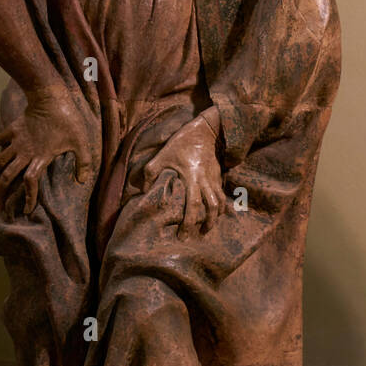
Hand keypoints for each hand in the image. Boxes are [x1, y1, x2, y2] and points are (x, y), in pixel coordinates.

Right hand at [0, 86, 93, 215]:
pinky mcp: (13, 129)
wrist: (51, 98)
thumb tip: (82, 180)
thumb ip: (83, 162)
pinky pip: (1, 138)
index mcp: (41, 158)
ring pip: (0, 160)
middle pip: (8, 176)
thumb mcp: (81, 142)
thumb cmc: (68, 121)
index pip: (30, 182)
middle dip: (1, 192)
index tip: (26, 210)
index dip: (28, 197)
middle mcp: (25, 152)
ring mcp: (17, 141)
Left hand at [144, 114, 226, 239]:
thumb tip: (144, 191)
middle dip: (208, 223)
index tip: (183, 236)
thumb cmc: (182, 143)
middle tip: (201, 234)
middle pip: (213, 208)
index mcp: (193, 178)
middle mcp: (206, 180)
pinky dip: (220, 204)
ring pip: (221, 202)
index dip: (189, 222)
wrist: (205, 130)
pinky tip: (214, 210)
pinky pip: (221, 193)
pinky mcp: (219, 174)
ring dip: (216, 216)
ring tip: (209, 225)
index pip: (193, 205)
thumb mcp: (162, 155)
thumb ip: (150, 173)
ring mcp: (214, 178)